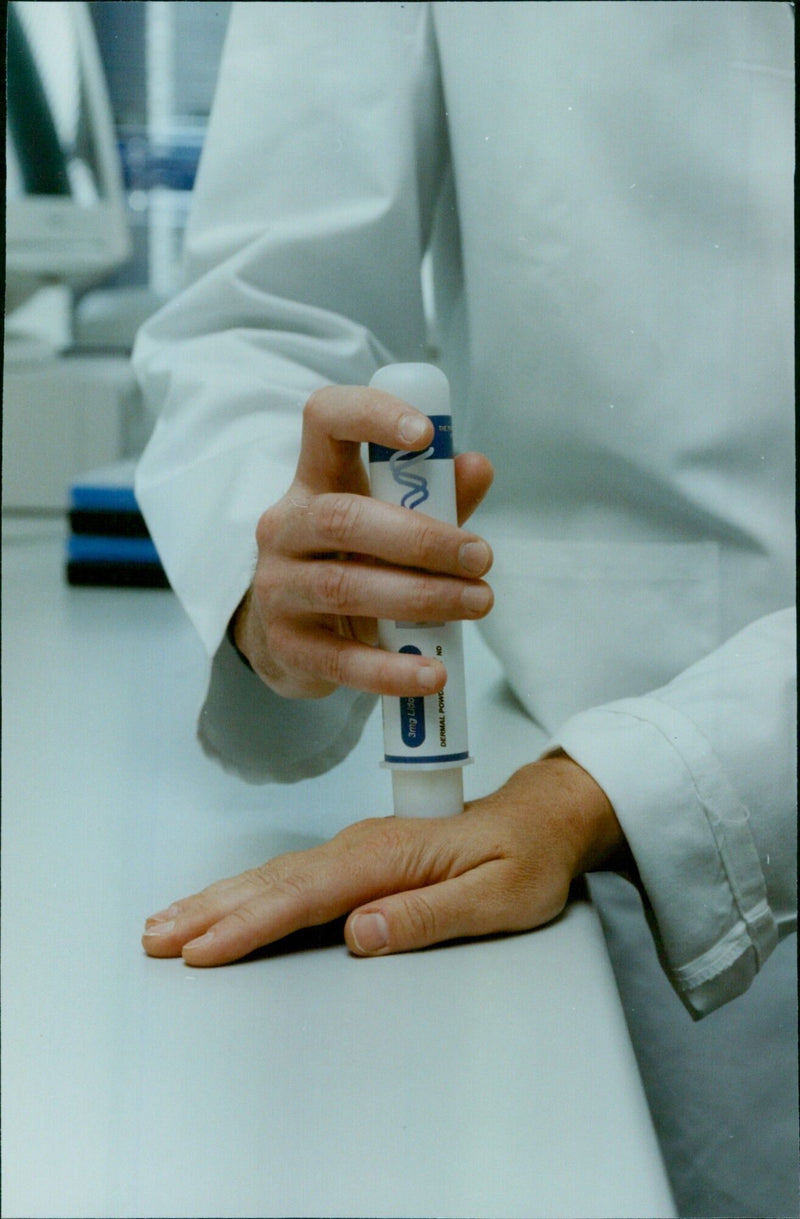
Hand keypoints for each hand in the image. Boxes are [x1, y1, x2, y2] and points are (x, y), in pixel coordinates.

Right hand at [142, 753, 627, 965]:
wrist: (541, 818)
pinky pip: (290, 876)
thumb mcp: (498, 898)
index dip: (251, 925)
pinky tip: (226, 904)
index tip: (204, 951)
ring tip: (167, 922)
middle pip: (274, 883)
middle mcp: (363, 848)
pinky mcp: (357, 858)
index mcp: (390, 857)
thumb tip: (361, 933)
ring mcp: (357, 850)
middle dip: (212, 911)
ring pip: (274, 876)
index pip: (307, 896)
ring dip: (218, 899)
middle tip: (157, 938)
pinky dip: (248, 891)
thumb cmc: (526, 860)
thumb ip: (428, 915)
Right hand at [233, 383, 493, 698]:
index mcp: (313, 481)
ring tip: (477, 604)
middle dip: (422, 539)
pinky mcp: (286, 646)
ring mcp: (279, 588)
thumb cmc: (351, 563)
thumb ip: (434, 498)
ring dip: (421, 597)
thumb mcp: (389, 523)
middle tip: (481, 557)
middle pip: (344, 518)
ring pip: (346, 587)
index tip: (425, 434)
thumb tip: (478, 467)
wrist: (290, 638)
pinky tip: (432, 672)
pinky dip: (391, 669)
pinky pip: (341, 659)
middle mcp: (285, 527)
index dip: (370, 415)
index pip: (324, 420)